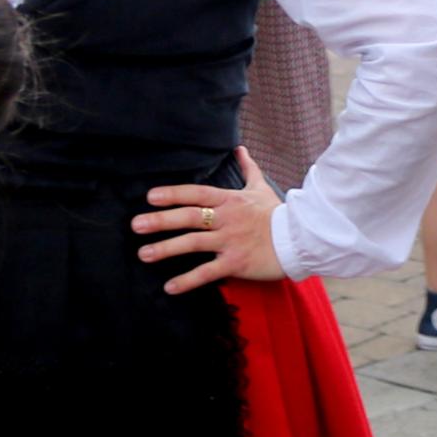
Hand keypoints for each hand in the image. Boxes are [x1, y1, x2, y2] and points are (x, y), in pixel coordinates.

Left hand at [136, 148, 281, 292]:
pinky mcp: (236, 263)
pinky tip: (169, 287)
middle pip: (189, 217)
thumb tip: (240, 148)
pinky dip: (188, 280)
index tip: (150, 197)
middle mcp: (226, 219)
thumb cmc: (277, 214)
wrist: (300, 239)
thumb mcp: (260, 188)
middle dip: (161, 220)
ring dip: (167, 249)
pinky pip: (207, 272)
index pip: (197, 194)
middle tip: (136, 225)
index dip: (173, 194)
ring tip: (144, 254)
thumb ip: (247, 168)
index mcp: (230, 201)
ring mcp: (230, 241)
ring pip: (194, 244)